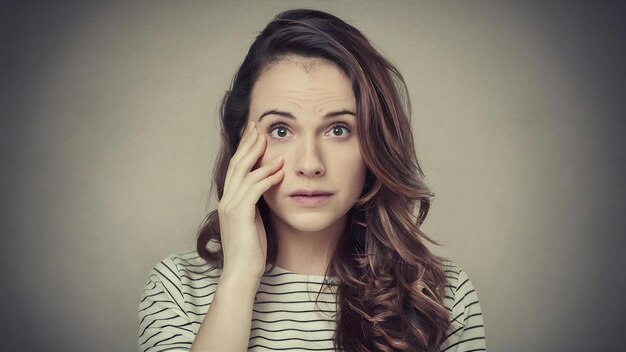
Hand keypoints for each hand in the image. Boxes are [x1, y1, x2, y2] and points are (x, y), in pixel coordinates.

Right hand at [217, 120, 283, 279]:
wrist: (241, 273)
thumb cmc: (250, 252)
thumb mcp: (253, 222)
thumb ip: (255, 205)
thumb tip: (267, 190)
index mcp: (229, 201)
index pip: (236, 168)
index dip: (244, 149)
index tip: (255, 134)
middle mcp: (226, 201)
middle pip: (237, 164)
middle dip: (248, 144)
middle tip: (259, 127)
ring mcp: (231, 207)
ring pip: (243, 173)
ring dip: (258, 155)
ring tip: (270, 141)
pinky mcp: (240, 214)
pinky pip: (254, 189)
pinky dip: (267, 176)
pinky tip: (279, 169)